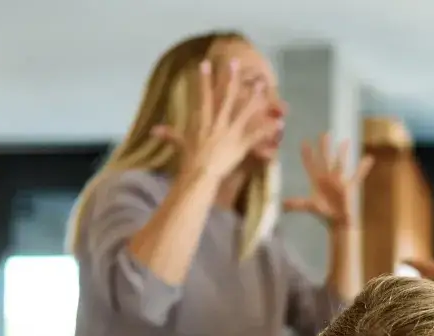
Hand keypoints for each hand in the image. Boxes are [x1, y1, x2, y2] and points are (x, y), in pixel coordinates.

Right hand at [153, 58, 277, 180]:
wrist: (199, 174)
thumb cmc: (189, 161)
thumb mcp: (179, 144)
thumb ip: (169, 134)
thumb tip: (153, 130)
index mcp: (202, 121)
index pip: (203, 95)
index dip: (204, 79)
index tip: (205, 63)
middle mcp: (217, 123)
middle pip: (225, 96)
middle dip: (230, 78)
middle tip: (234, 62)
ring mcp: (230, 133)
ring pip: (244, 111)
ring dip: (253, 98)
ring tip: (261, 85)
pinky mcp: (240, 145)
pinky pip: (256, 135)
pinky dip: (268, 130)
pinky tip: (280, 123)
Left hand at [282, 133, 372, 226]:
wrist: (337, 222)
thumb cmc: (324, 215)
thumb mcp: (310, 206)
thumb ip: (296, 204)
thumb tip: (281, 205)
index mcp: (317, 181)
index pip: (310, 165)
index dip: (307, 155)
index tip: (304, 143)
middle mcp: (327, 178)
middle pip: (325, 159)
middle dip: (324, 147)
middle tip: (324, 134)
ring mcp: (339, 181)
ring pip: (341, 163)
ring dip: (343, 152)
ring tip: (345, 141)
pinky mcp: (349, 186)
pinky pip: (357, 175)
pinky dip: (363, 167)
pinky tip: (369, 158)